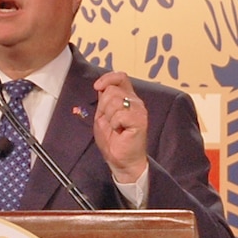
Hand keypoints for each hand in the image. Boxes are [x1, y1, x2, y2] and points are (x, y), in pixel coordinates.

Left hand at [92, 70, 147, 184]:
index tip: (97, 87)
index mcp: (127, 98)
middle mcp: (135, 101)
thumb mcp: (103, 115)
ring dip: (109, 116)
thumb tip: (101, 86)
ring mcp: (139, 110)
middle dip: (103, 106)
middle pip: (112, 90)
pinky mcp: (140, 120)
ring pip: (114, 100)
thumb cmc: (113, 140)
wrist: (121, 160)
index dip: (107, 78)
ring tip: (115, 127)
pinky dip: (114, 124)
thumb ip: (104, 100)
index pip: (120, 77)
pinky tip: (120, 131)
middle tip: (109, 121)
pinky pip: (119, 114)